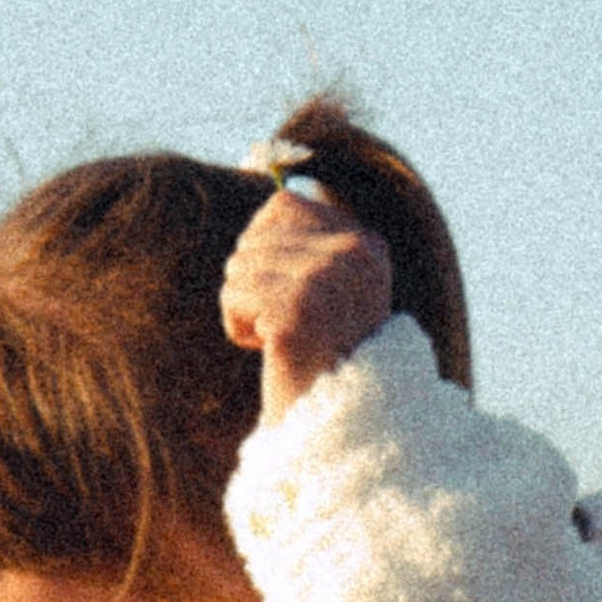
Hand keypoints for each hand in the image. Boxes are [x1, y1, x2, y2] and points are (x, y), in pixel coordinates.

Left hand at [220, 187, 392, 424]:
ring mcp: (327, 281)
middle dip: (254, 281)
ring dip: (245, 307)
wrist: (338, 428)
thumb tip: (263, 172)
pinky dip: (237, 327)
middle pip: (255, 234)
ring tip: (279, 339)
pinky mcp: (296, 311)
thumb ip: (306, 239)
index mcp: (368, 246)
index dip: (268, 250)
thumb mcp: (329, 290)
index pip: (284, 205)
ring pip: (238, 266)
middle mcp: (354, 256)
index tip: (291, 294)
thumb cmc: (322, 359)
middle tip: (285, 324)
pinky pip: (233, 296)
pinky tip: (269, 350)